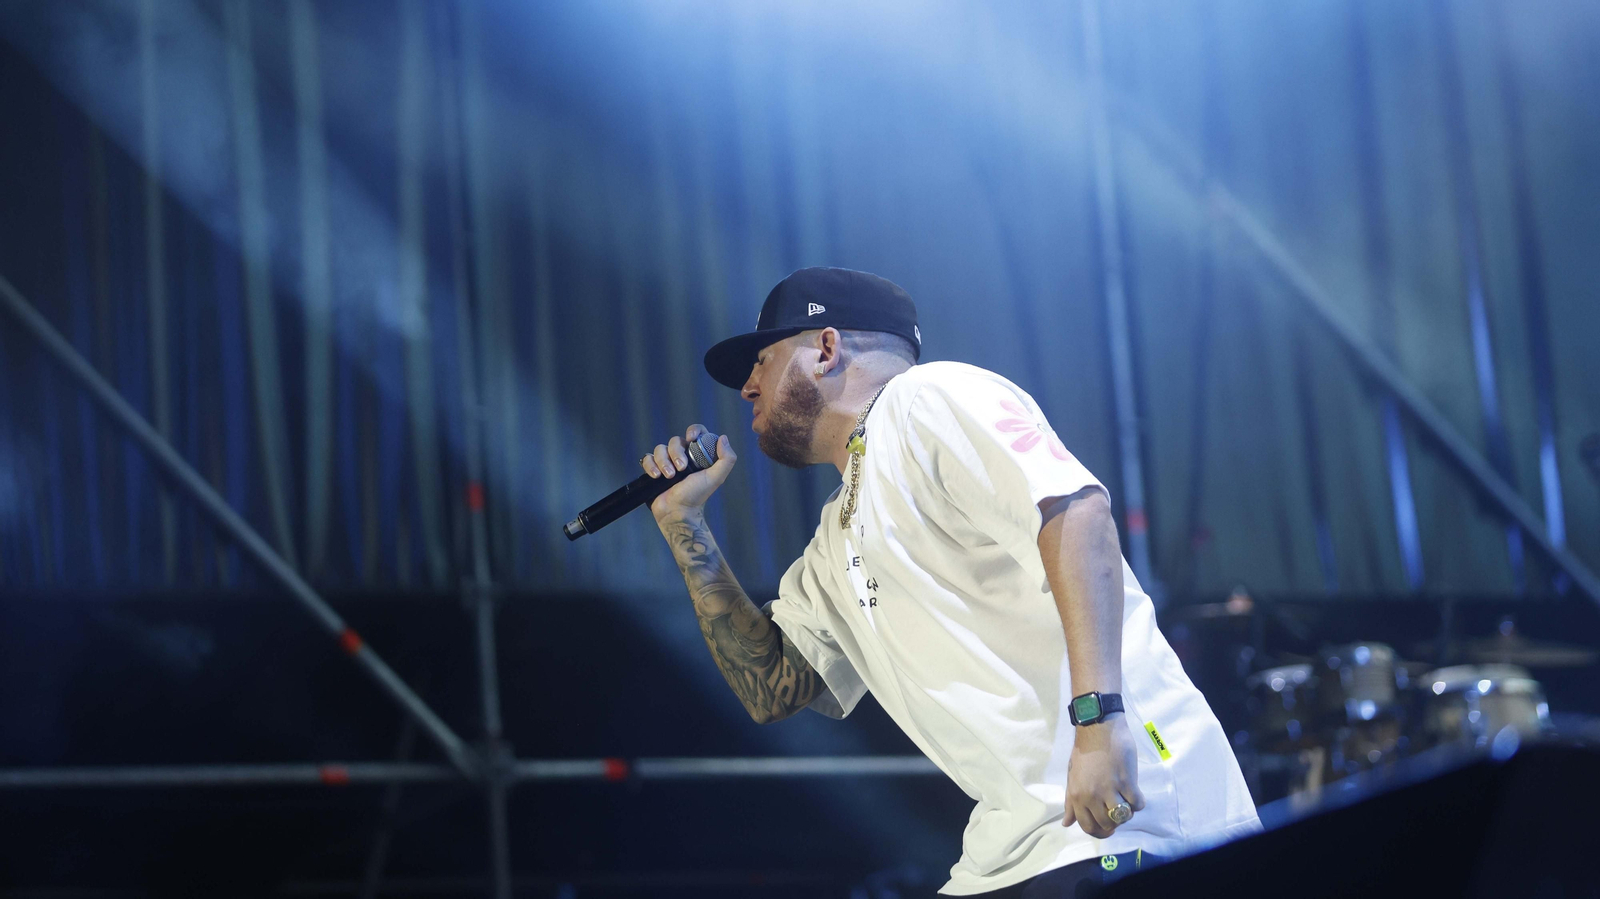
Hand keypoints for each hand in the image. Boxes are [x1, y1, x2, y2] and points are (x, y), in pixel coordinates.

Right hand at [642, 424, 736, 519]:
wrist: (678, 512)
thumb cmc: (697, 496)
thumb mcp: (716, 477)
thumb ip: (726, 459)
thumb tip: (723, 438)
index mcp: (698, 455)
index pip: (697, 432)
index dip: (694, 430)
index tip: (691, 438)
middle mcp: (682, 456)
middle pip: (675, 441)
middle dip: (676, 453)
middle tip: (681, 469)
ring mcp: (667, 463)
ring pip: (660, 449)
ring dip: (663, 462)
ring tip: (669, 477)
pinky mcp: (654, 470)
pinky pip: (647, 458)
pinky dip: (650, 466)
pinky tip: (656, 477)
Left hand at [1062, 717, 1145, 837]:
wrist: (1098, 728)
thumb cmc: (1084, 751)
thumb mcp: (1073, 778)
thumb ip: (1071, 802)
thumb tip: (1067, 823)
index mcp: (1077, 797)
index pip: (1088, 827)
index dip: (1100, 832)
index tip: (1108, 828)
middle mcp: (1092, 796)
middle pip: (1107, 825)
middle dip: (1115, 822)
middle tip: (1118, 811)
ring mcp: (1110, 790)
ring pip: (1122, 817)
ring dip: (1127, 812)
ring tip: (1126, 800)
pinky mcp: (1126, 782)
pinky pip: (1137, 804)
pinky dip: (1139, 802)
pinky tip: (1135, 792)